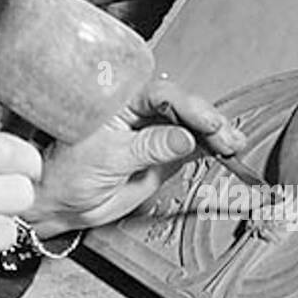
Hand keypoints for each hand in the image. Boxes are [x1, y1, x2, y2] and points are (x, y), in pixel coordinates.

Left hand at [26, 78, 247, 238]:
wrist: (63, 202)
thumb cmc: (69, 173)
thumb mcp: (109, 158)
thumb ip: (149, 147)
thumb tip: (184, 138)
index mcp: (120, 102)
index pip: (160, 95)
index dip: (187, 106)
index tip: (206, 121)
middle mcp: (139, 112)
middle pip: (182, 107)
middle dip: (207, 120)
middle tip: (226, 136)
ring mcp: (154, 132)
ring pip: (191, 125)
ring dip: (215, 133)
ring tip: (233, 144)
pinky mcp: (164, 154)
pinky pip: (192, 146)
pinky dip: (211, 148)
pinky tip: (226, 150)